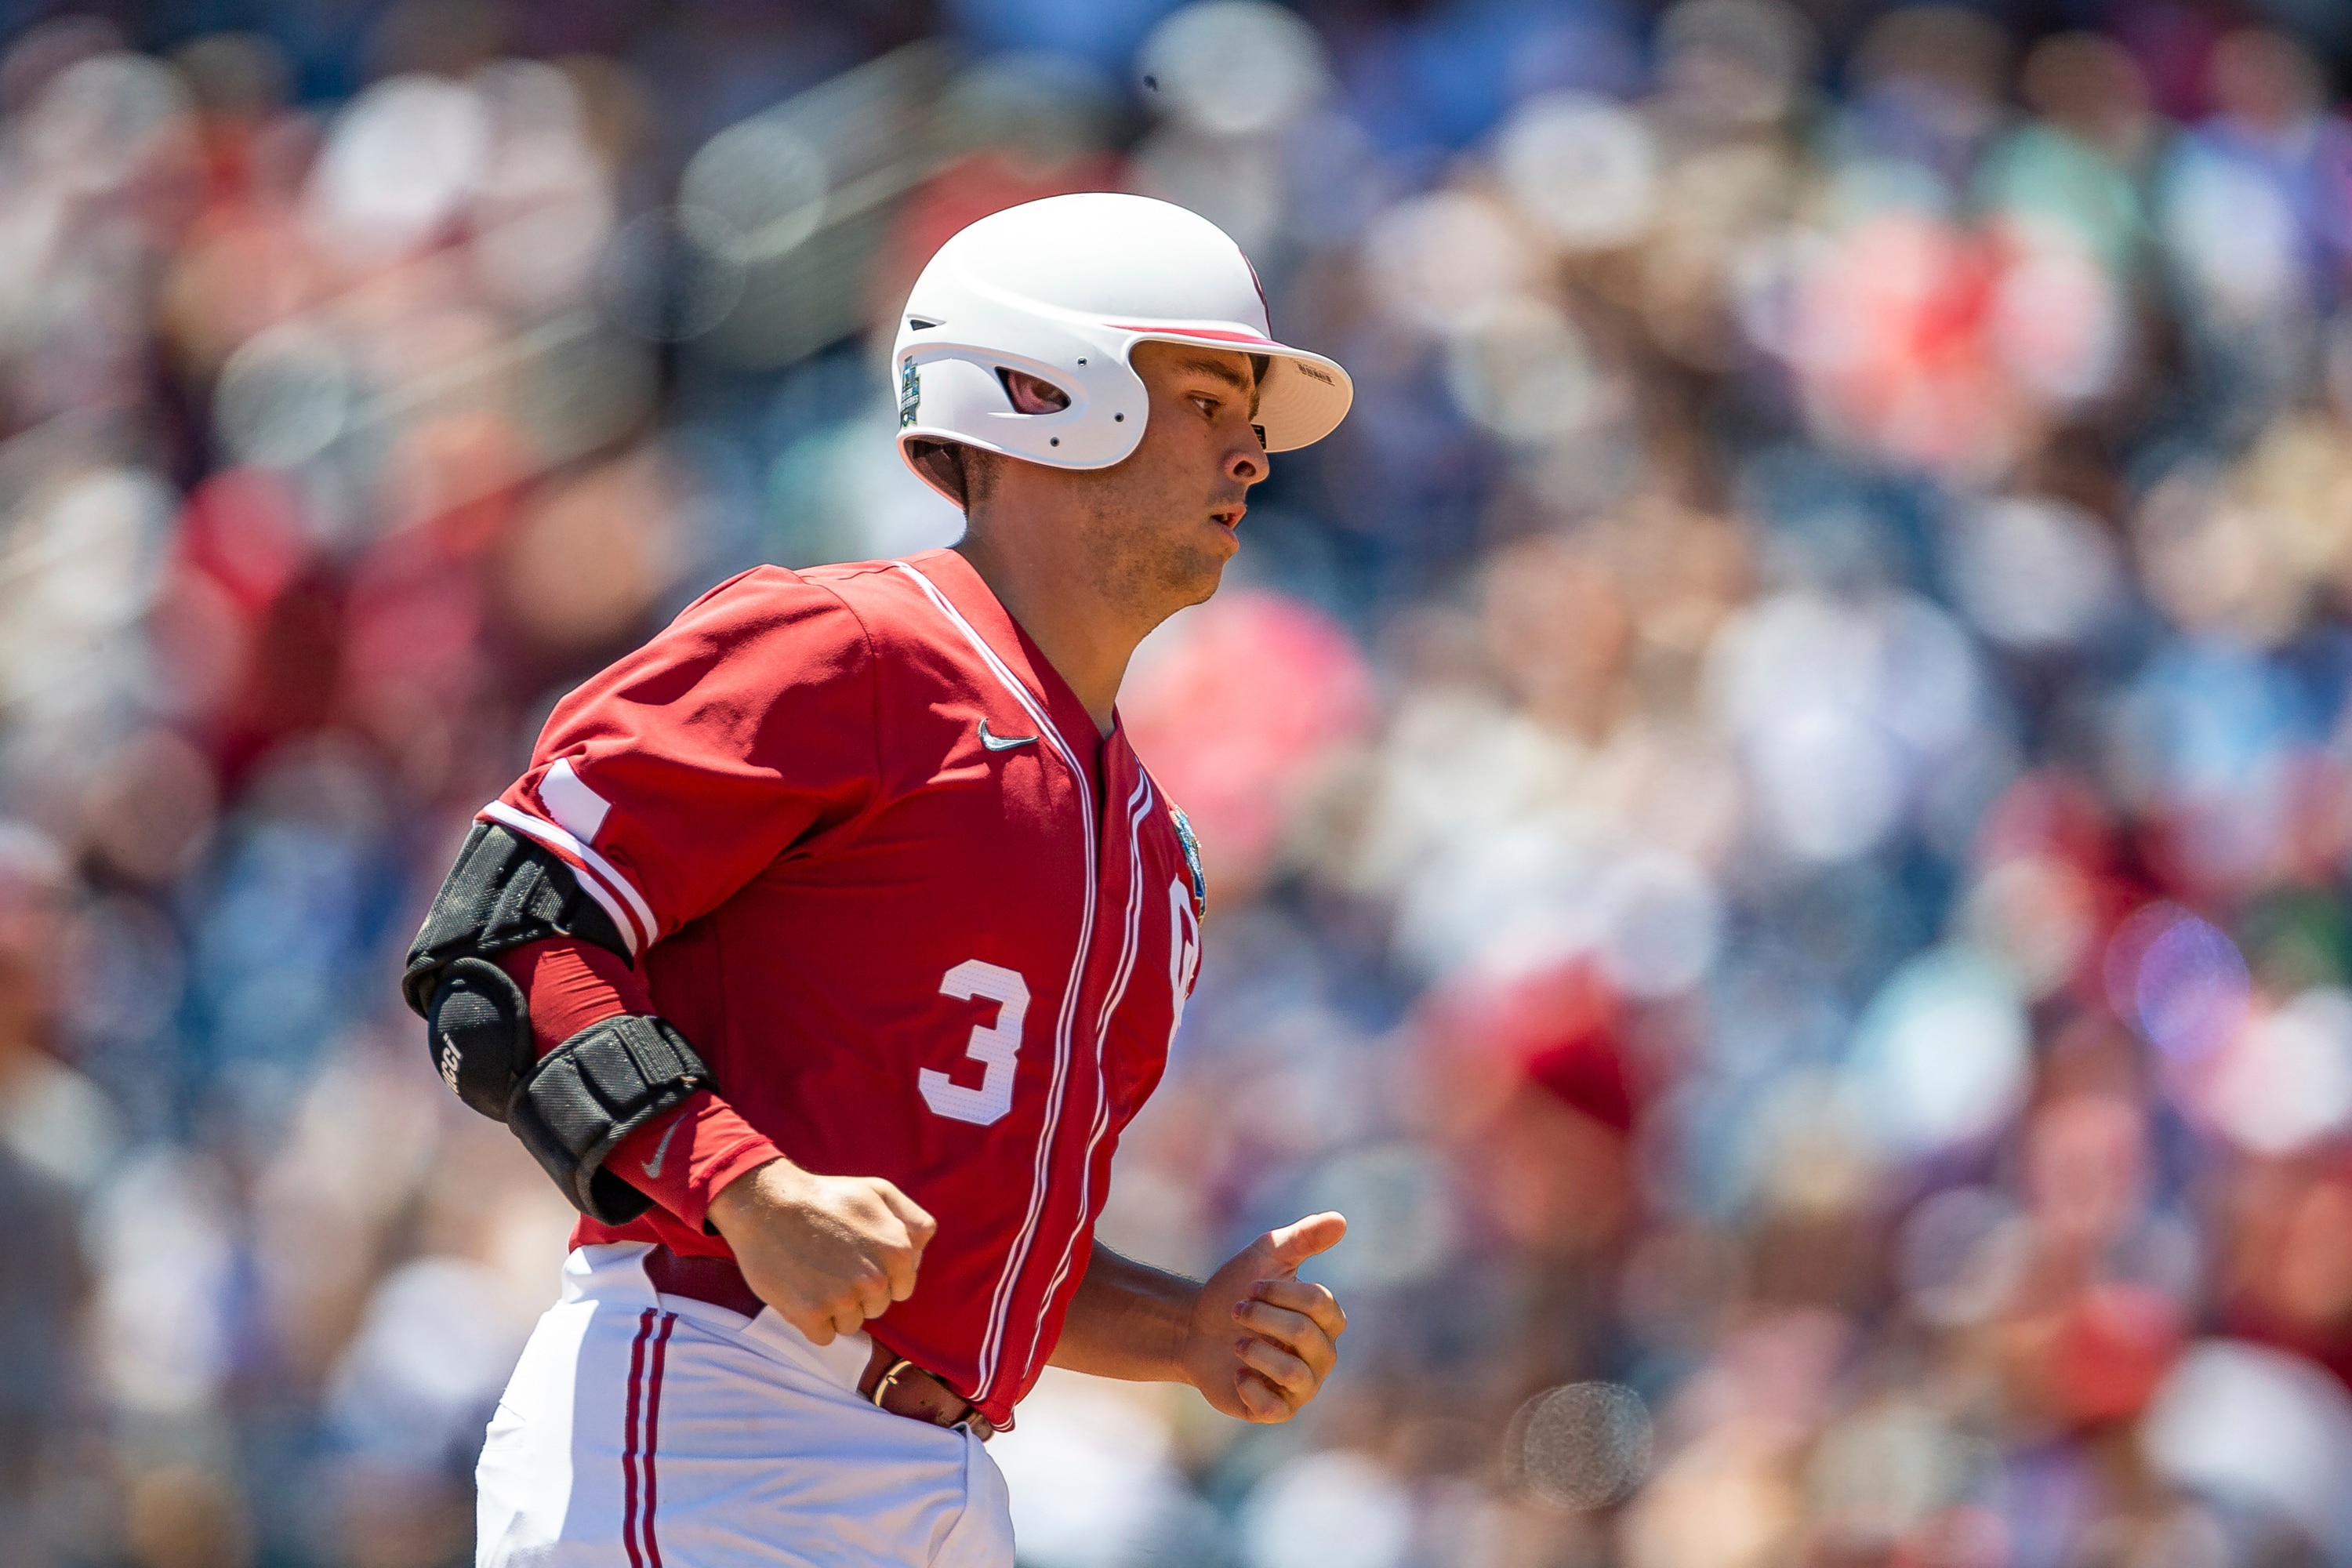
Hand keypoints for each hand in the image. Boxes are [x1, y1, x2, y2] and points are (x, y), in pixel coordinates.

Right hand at [705, 1158, 936, 1344]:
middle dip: (858, 1293)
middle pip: (876, 1308)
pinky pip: (825, 1336)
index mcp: (897, 1251)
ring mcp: (842, 1299)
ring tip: (814, 1274)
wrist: (765, 1202)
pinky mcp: (810, 1315)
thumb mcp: (880, 1191)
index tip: (856, 1259)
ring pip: (851, 1324)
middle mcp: (875, 1279)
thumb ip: (913, 1221)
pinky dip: (813, 1321)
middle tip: (831, 1263)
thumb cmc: (824, 1196)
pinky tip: (801, 1291)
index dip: (879, 1276)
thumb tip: (921, 1254)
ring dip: (835, 1308)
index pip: (901, 1289)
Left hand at [1180, 1212, 1348, 1421]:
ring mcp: (1300, 1387)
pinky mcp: (1275, 1410)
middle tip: (1236, 1310)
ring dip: (1257, 1351)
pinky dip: (1252, 1388)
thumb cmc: (1236, 1291)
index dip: (1281, 1292)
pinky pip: (1275, 1408)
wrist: (1194, 1328)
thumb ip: (1303, 1238)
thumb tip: (1341, 1221)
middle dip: (1263, 1317)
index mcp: (1326, 1321)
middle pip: (1305, 1334)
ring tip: (1235, 1342)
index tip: (1250, 1286)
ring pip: (1295, 1374)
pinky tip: (1236, 1373)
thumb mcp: (1265, 1256)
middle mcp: (1321, 1356)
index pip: (1321, 1304)